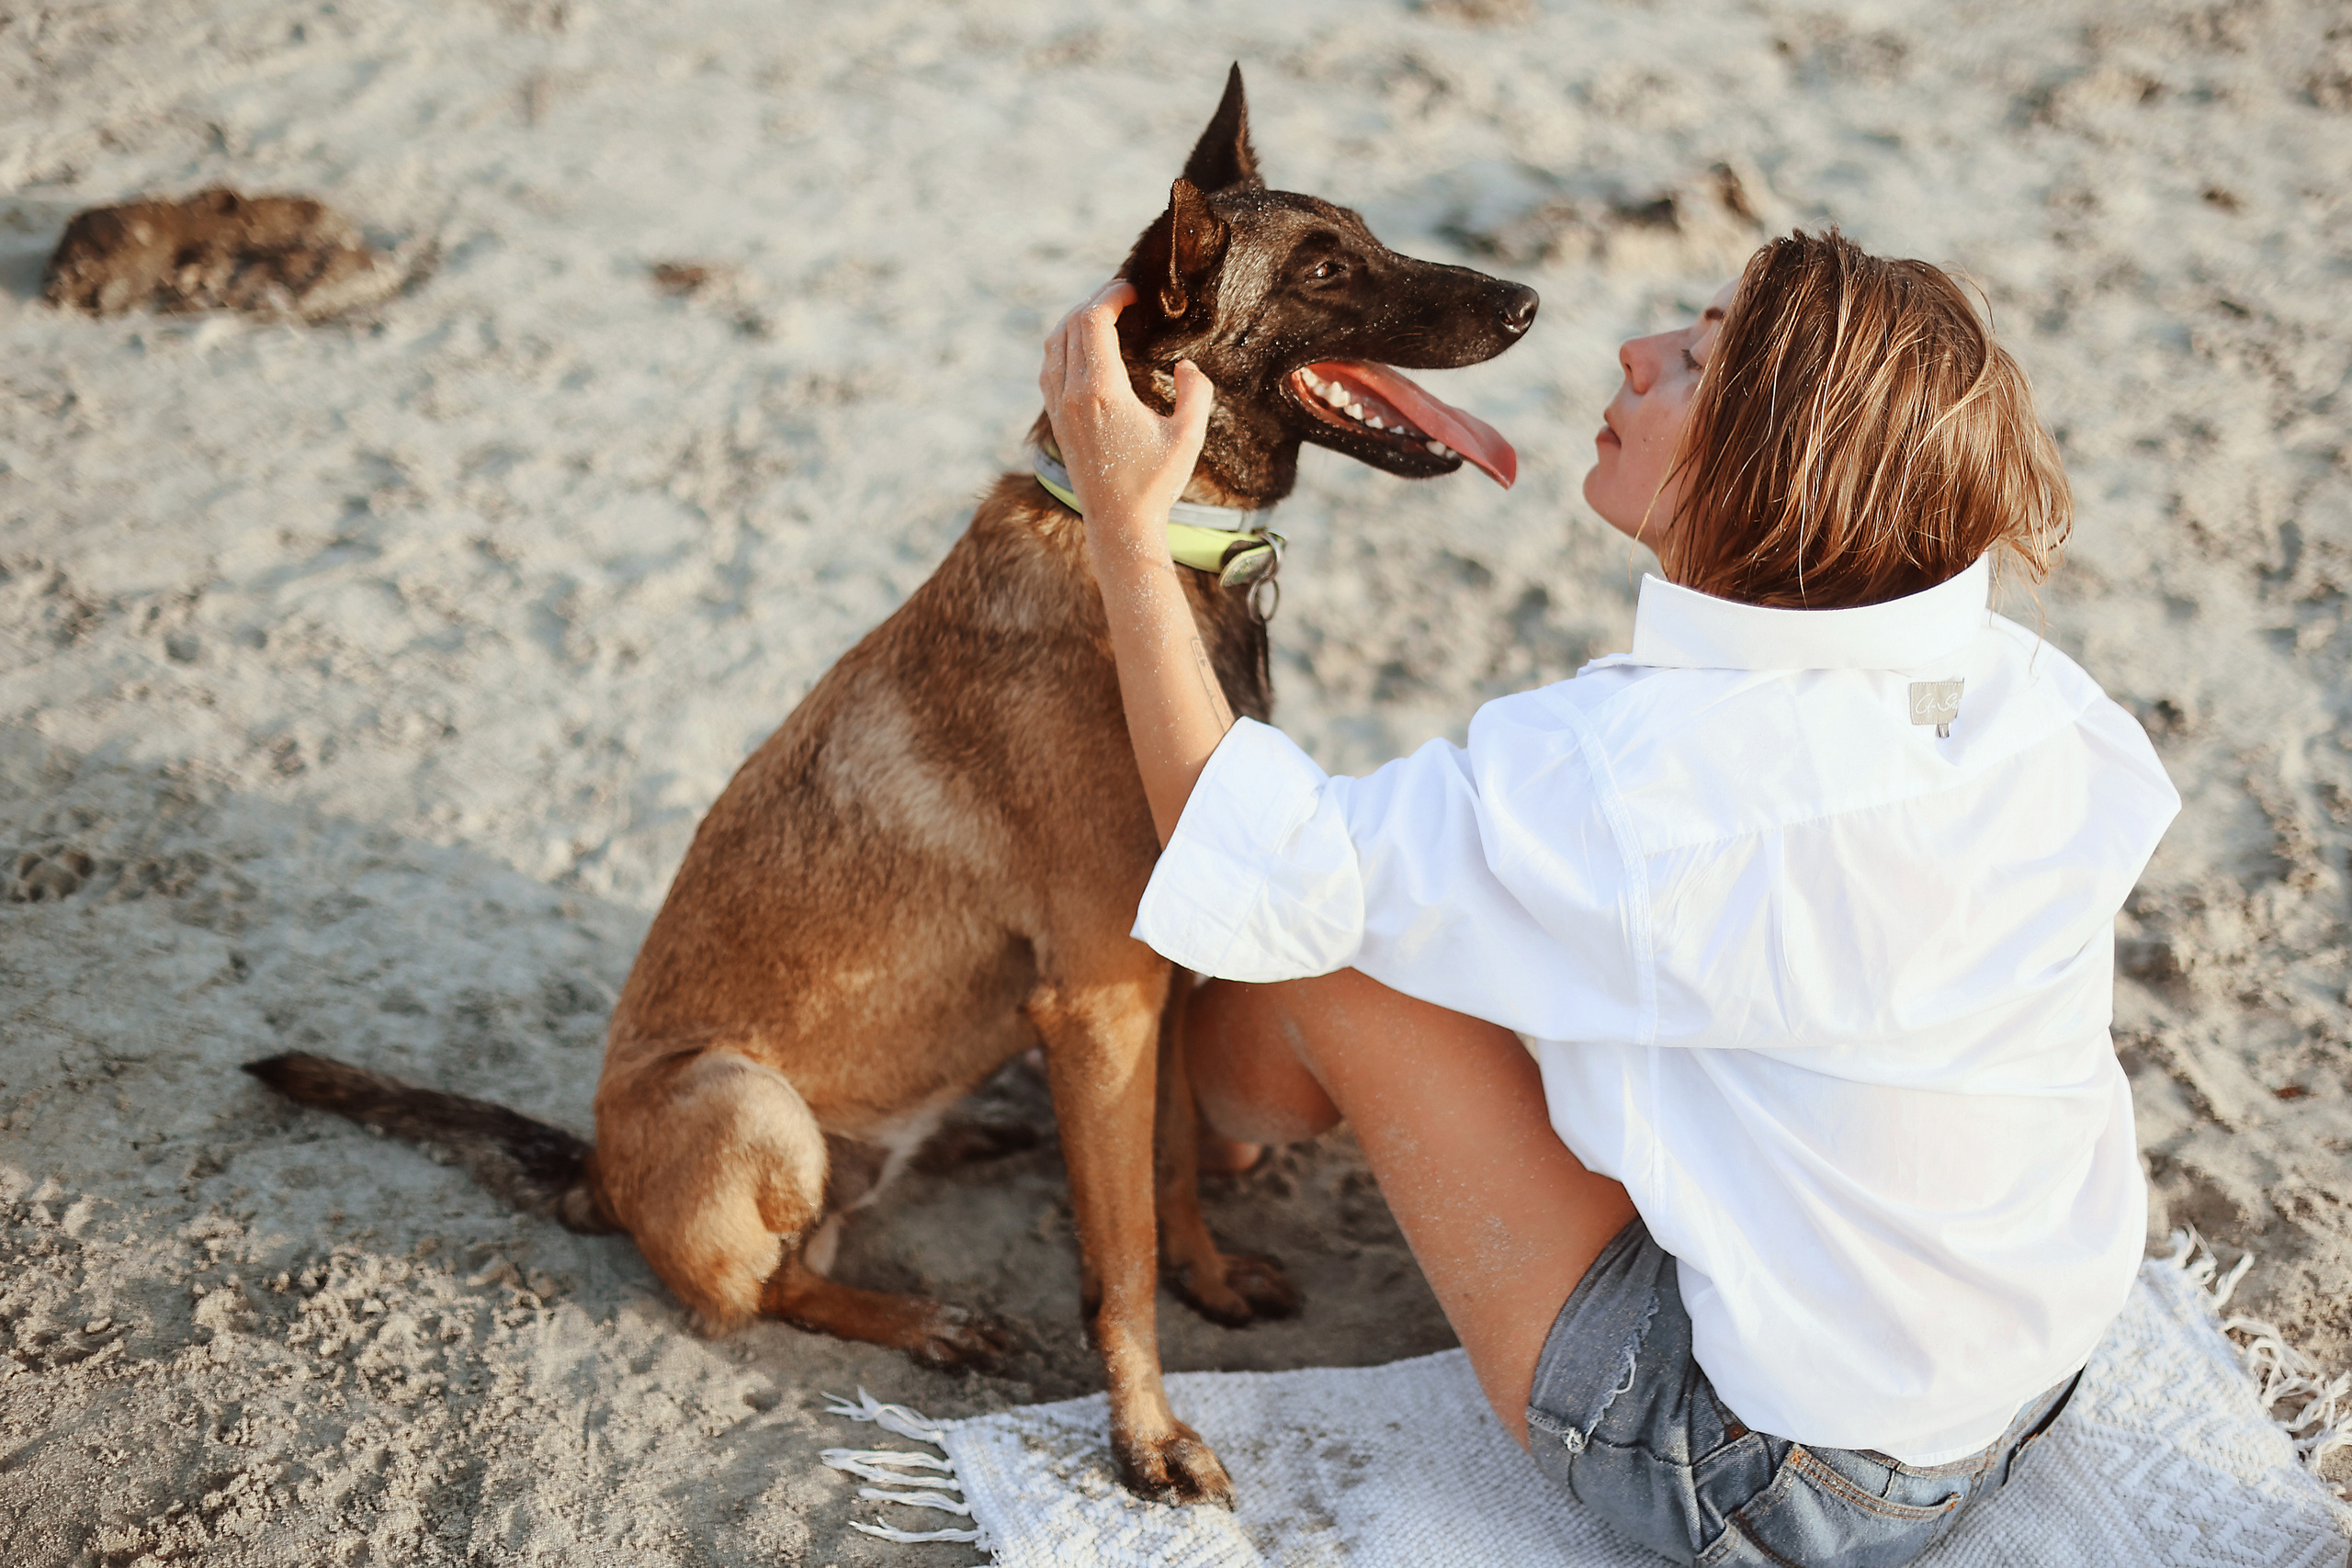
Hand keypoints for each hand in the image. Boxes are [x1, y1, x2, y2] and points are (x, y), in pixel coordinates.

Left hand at [1039, 279, 1214, 566]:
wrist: (1118, 524)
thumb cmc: (1156, 484)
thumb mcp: (1189, 437)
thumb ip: (1196, 393)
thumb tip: (1185, 366)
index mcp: (1102, 391)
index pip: (1093, 321)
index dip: (1111, 295)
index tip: (1134, 290)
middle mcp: (1072, 394)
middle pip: (1070, 323)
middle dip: (1096, 300)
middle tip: (1124, 295)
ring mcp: (1058, 406)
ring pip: (1054, 342)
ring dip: (1077, 319)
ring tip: (1106, 314)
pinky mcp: (1055, 419)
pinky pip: (1049, 365)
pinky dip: (1064, 343)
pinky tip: (1087, 347)